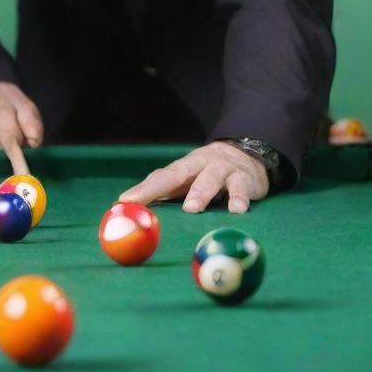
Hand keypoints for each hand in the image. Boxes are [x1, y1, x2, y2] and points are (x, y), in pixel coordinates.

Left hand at [118, 141, 269, 213]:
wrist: (247, 156)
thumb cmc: (207, 177)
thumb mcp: (187, 183)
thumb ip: (165, 196)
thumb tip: (132, 215)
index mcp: (182, 168)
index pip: (159, 178)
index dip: (142, 189)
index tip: (124, 201)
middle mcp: (199, 164)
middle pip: (180, 173)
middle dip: (164, 186)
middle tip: (146, 202)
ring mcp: (222, 169)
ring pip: (210, 178)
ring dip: (201, 192)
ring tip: (192, 208)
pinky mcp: (244, 179)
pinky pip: (241, 189)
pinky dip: (238, 199)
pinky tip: (236, 210)